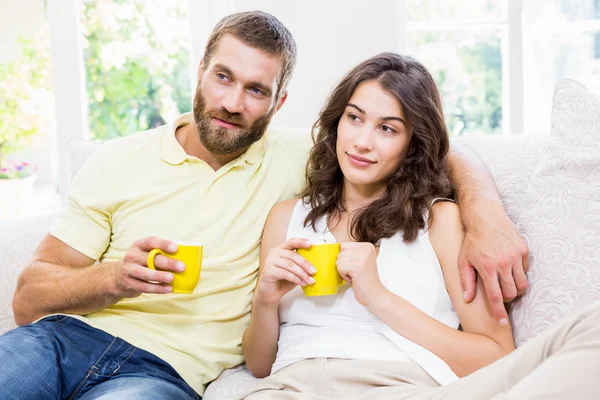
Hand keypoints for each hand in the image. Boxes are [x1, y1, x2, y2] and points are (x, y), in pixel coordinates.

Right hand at [112, 236, 183, 297]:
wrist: (117, 277)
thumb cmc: (141, 263)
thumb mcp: (146, 254)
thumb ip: (160, 253)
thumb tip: (187, 257)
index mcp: (139, 245)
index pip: (151, 241)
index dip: (163, 244)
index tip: (176, 248)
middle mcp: (132, 256)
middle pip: (151, 258)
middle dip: (168, 263)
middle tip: (182, 267)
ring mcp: (128, 270)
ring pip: (145, 273)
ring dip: (160, 276)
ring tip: (172, 278)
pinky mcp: (128, 283)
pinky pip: (144, 286)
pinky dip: (157, 288)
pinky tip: (168, 289)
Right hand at [254, 238, 314, 305]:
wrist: (270, 293)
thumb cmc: (283, 280)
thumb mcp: (294, 270)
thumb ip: (301, 265)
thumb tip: (314, 265)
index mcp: (281, 249)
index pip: (291, 242)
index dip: (301, 242)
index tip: (311, 244)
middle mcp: (274, 252)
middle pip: (292, 255)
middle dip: (305, 263)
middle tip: (314, 271)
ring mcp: (270, 261)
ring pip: (290, 265)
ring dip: (302, 273)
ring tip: (310, 280)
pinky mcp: (268, 271)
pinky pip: (285, 273)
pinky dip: (295, 279)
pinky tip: (302, 283)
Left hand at [336, 242, 384, 307]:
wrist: (374, 294)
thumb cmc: (365, 280)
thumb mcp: (360, 261)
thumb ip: (350, 253)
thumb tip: (332, 249)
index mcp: (367, 246)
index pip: (343, 245)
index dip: (345, 258)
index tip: (355, 266)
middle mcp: (366, 249)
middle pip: (340, 253)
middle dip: (344, 265)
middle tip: (355, 272)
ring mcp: (362, 257)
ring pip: (339, 260)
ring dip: (343, 271)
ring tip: (355, 276)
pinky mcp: (357, 266)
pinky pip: (340, 267)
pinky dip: (343, 275)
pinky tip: (353, 279)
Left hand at [459, 201, 528, 324]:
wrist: (485, 217)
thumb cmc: (472, 240)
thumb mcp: (463, 260)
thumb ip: (466, 281)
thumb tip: (468, 300)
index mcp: (487, 267)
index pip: (495, 296)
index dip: (499, 312)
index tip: (501, 323)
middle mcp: (503, 263)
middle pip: (511, 292)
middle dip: (507, 297)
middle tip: (500, 292)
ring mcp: (515, 256)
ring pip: (522, 284)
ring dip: (515, 288)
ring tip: (506, 283)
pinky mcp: (523, 250)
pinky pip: (525, 270)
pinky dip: (519, 273)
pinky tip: (509, 267)